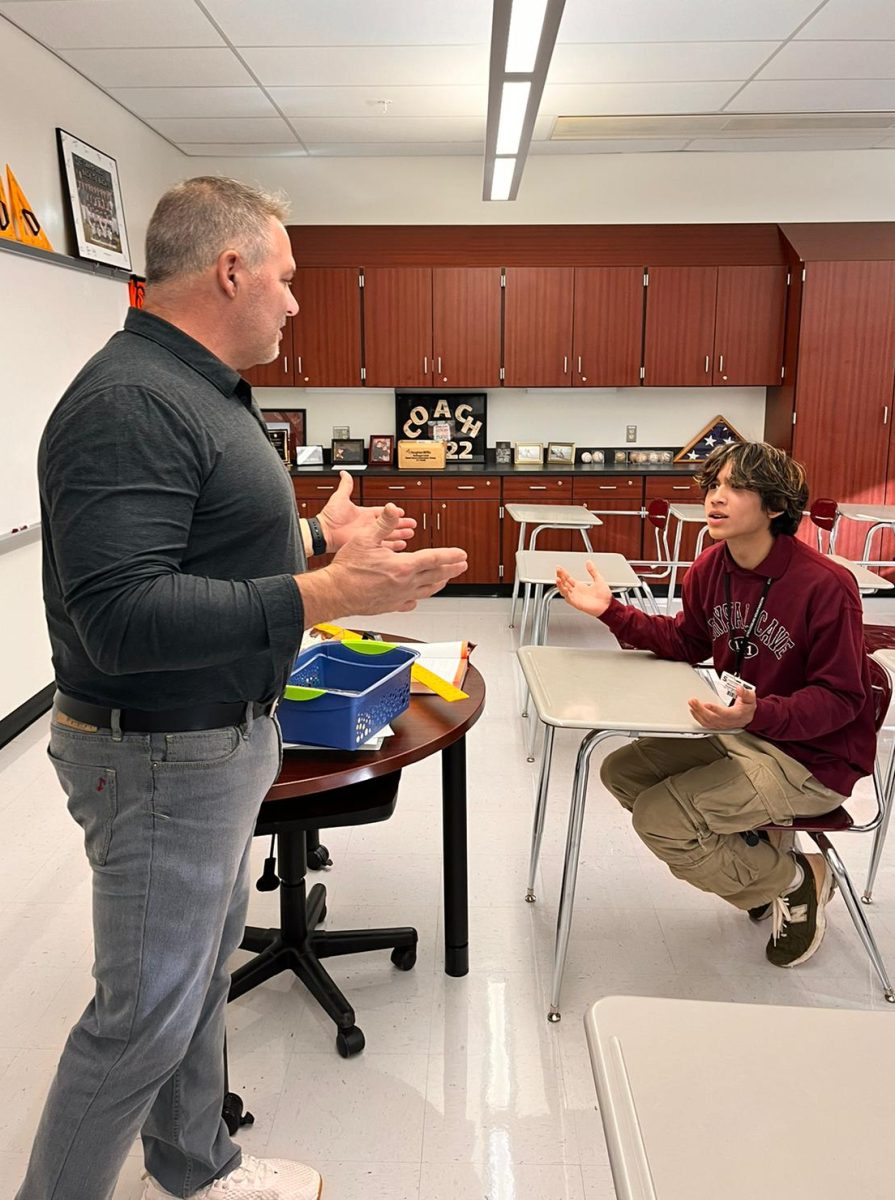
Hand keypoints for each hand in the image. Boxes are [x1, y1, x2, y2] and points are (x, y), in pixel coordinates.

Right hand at [297, 503, 467, 626]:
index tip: (461, 554)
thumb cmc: (348, 568)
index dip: (450, 555)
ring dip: (439, 584)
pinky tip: (418, 597)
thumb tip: (394, 509)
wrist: (335, 592)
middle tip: (461, 566)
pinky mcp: (391, 605)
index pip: (434, 558)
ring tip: (446, 579)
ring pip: (427, 591)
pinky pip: (410, 602)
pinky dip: (418, 598)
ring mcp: (399, 596)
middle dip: (451, 569)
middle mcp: (405, 583)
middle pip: (436, 576)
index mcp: (403, 566)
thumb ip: (384, 523)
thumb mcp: (366, 538)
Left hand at [316, 470, 415, 552]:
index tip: (401, 511)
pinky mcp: (367, 545)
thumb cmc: (329, 517)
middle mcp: (368, 525)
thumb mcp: (340, 498)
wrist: (324, 533)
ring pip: (389, 535)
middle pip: (389, 524)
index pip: (383, 512)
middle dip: (401, 524)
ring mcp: (368, 536)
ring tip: (410, 534)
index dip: (393, 512)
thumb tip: (344, 473)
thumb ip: (346, 486)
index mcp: (365, 514)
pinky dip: (392, 546)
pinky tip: (401, 546)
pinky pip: (383, 546)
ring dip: (399, 534)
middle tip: (412, 524)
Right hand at [555, 561, 612, 617]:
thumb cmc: (604, 596)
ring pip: (564, 590)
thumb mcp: (599, 579)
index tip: (559, 568)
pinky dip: (565, 593)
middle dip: (560, 576)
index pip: (568, 578)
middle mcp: (576, 592)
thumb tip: (589, 562)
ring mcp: (576, 598)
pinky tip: (564, 588)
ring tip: (557, 578)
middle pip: (564, 583)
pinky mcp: (577, 603)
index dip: (563, 573)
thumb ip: (593, 571)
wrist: (608, 606)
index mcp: (580, 586)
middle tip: (557, 570)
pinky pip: (568, 598)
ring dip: (560, 585)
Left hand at [688, 686, 756, 730]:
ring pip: (707, 722)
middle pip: (712, 718)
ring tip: (691, 704)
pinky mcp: (716, 725)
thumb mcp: (750, 698)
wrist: (747, 717)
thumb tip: (739, 689)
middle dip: (701, 710)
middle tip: (693, 701)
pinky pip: (705, 724)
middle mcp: (728, 722)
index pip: (725, 714)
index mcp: (736, 715)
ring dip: (697, 713)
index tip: (706, 704)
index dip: (715, 709)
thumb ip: (745, 693)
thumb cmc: (747, 708)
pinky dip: (698, 718)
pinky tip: (693, 711)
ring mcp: (721, 725)